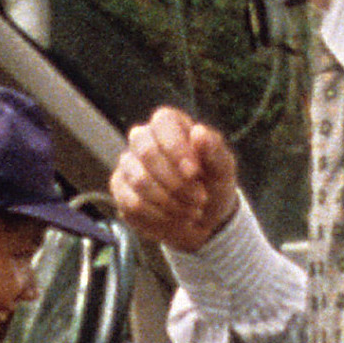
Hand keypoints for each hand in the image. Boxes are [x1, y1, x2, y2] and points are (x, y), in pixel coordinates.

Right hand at [109, 107, 244, 252]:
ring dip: (171, 203)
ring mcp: (128, 164)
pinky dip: (159, 217)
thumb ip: (214, 150)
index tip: (194, 173)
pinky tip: (174, 220)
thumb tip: (198, 132)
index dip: (177, 149)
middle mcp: (143, 138)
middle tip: (200, 200)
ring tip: (192, 213)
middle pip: (147, 152)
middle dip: (176, 183)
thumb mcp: (223, 169)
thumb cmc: (212, 184)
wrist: (200, 217)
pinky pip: (132, 204)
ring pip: (140, 181)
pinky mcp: (120, 189)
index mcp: (170, 124)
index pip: (163, 122)